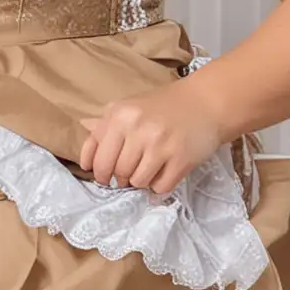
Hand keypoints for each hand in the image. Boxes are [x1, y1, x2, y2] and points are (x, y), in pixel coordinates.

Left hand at [79, 76, 226, 196]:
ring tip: (149, 169)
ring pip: (137, 182)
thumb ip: (106, 122)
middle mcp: (138, 129)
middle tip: (128, 174)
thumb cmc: (164, 106)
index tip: (104, 176)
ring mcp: (160, 145)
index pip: (97, 158)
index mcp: (120, 115)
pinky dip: (159, 186)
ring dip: (141, 181)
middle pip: (116, 173)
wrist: (206, 102)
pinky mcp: (181, 159)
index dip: (98, 172)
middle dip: (120, 178)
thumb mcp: (130, 107)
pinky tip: (164, 172)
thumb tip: (83, 127)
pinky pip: (160, 187)